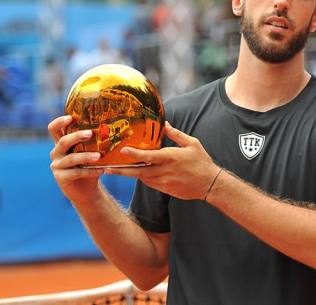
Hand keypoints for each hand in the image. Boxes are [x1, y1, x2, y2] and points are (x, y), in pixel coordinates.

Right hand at [48, 115, 104, 205]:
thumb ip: (94, 142)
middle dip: (77, 136)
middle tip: (90, 133)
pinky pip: (76, 173)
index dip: (59, 122)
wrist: (86, 190)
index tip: (71, 117)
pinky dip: (90, 171)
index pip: (53, 129)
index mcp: (61, 143)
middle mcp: (56, 152)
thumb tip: (112, 128)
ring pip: (71, 158)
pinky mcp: (60, 178)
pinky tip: (101, 170)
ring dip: (86, 156)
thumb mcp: (90, 152)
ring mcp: (56, 166)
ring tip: (99, 156)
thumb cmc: (89, 166)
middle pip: (63, 141)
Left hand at [106, 122, 220, 200]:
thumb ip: (176, 134)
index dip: (134, 154)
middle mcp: (164, 171)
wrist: (209, 184)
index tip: (122, 151)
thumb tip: (165, 124)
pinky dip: (142, 178)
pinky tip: (136, 173)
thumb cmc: (202, 162)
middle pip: (138, 172)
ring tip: (115, 170)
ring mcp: (164, 182)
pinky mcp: (165, 190)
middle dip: (121, 170)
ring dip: (130, 174)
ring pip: (142, 178)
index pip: (148, 156)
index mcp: (170, 158)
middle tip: (106, 168)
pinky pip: (150, 183)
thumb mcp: (192, 144)